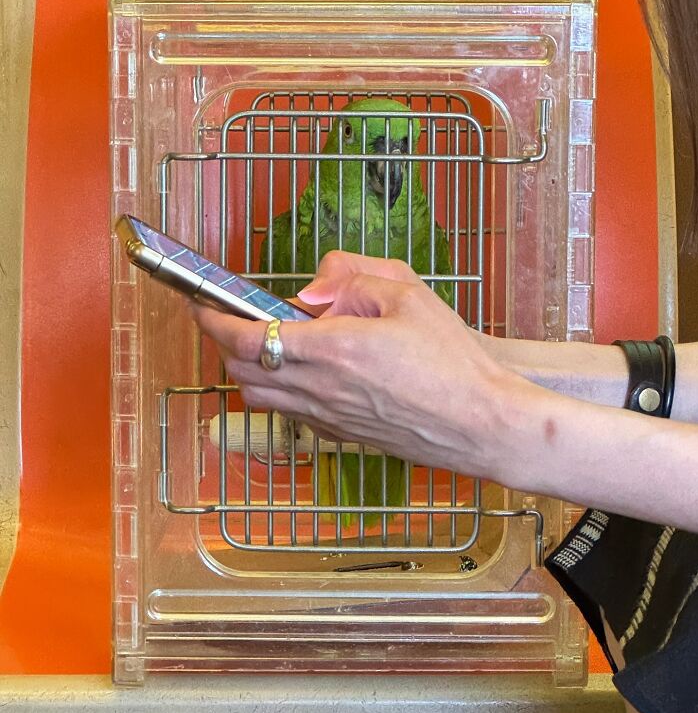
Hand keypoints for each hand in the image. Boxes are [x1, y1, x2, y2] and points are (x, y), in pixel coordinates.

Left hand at [190, 251, 527, 478]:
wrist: (479, 424)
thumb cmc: (452, 362)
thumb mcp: (409, 294)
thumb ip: (352, 278)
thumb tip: (308, 289)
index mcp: (333, 348)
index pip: (246, 337)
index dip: (213, 319)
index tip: (201, 303)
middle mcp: (320, 388)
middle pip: (241, 369)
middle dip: (224, 341)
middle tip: (231, 318)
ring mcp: (326, 417)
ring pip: (258, 396)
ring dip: (248, 369)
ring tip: (269, 345)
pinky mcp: (339, 434)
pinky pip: (288, 413)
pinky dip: (277, 391)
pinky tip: (304, 374)